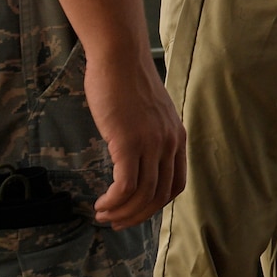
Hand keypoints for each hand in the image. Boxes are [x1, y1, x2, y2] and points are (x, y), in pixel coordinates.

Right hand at [84, 49, 185, 229]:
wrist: (119, 55)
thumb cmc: (126, 79)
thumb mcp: (148, 111)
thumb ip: (149, 133)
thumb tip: (135, 154)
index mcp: (176, 136)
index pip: (175, 184)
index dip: (155, 205)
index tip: (135, 211)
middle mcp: (169, 143)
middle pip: (160, 196)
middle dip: (137, 215)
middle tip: (115, 222)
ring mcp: (151, 143)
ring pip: (142, 196)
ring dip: (121, 212)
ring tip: (102, 215)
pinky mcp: (129, 142)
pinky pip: (125, 186)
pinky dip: (113, 201)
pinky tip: (100, 204)